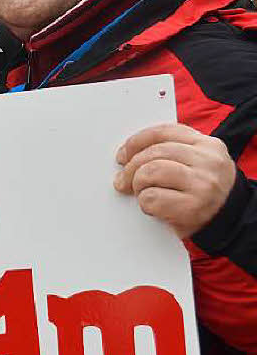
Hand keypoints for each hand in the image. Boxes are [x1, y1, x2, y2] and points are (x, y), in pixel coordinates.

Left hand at [114, 123, 236, 238]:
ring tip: (140, 192)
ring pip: (151, 172)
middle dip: (131, 167)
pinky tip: (152, 207)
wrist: (231, 222)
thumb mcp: (197, 163)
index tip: (123, 154)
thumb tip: (128, 154)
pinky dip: (144, 203)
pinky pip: (152, 198)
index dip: (136, 142)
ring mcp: (202, 184)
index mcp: (208, 145)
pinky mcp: (193, 207)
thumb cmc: (204, 191)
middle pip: (154, 152)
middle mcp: (208, 161)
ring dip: (138, 184)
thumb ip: (171, 152)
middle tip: (122, 180)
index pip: (163, 132)